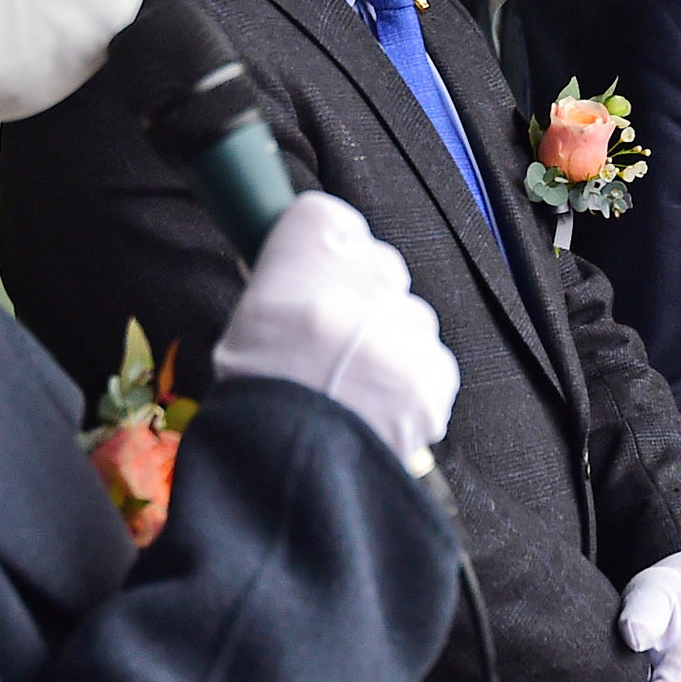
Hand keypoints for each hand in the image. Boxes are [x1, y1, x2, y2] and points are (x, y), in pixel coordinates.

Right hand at [214, 193, 456, 463]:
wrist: (283, 461)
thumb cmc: (257, 388)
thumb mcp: (247, 316)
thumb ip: (284, 279)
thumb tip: (313, 267)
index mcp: (305, 242)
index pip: (330, 220)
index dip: (325, 258)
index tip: (312, 284)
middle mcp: (362, 267)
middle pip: (380, 268)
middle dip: (364, 302)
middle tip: (329, 347)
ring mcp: (404, 320)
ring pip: (410, 320)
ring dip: (390, 347)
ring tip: (351, 389)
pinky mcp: (433, 370)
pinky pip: (433, 367)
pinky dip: (412, 388)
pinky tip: (375, 409)